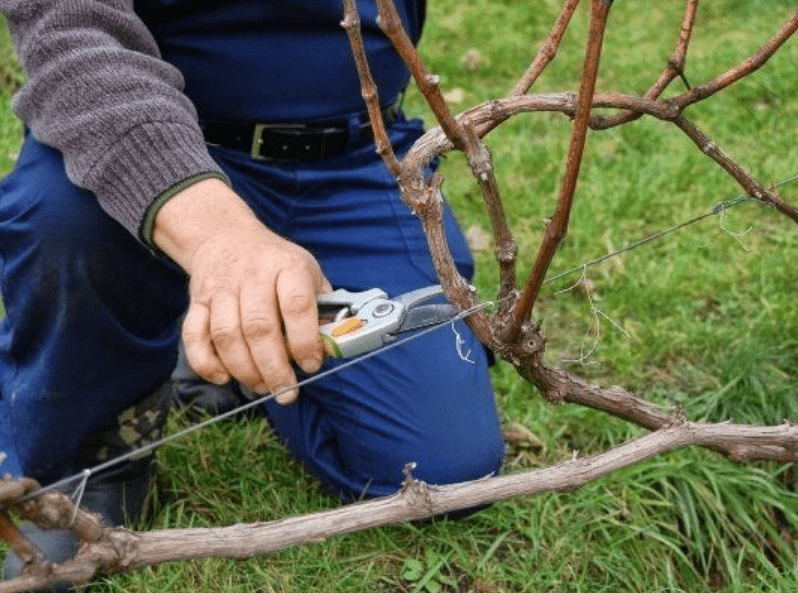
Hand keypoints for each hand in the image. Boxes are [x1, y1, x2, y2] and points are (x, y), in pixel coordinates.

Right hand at [153, 178, 330, 403]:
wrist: (227, 237)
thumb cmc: (277, 264)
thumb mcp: (308, 272)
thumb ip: (322, 308)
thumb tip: (332, 348)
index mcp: (287, 266)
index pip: (296, 305)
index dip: (304, 340)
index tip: (311, 365)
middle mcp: (252, 275)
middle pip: (258, 328)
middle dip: (273, 367)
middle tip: (286, 392)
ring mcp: (221, 288)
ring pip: (226, 336)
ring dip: (244, 370)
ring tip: (262, 387)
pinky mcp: (197, 301)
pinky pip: (194, 336)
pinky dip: (205, 362)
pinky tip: (224, 377)